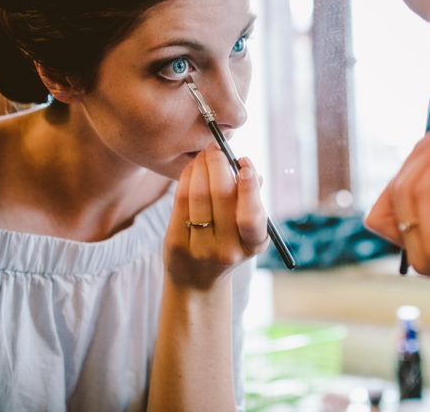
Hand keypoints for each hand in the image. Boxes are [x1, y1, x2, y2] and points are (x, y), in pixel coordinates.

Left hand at [164, 147, 268, 289]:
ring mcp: (200, 248)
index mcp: (253, 244)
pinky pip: (181, 201)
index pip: (252, 214)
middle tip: (216, 147)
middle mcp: (228, 249)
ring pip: (199, 195)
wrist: (197, 281)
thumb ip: (251, 201)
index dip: (248, 185)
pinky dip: (186, 178)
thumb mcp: (246, 231)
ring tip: (203, 153)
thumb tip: (250, 171)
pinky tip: (191, 168)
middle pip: (221, 196)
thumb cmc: (227, 244)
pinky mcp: (176, 243)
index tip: (243, 161)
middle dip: (218, 164)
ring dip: (200, 166)